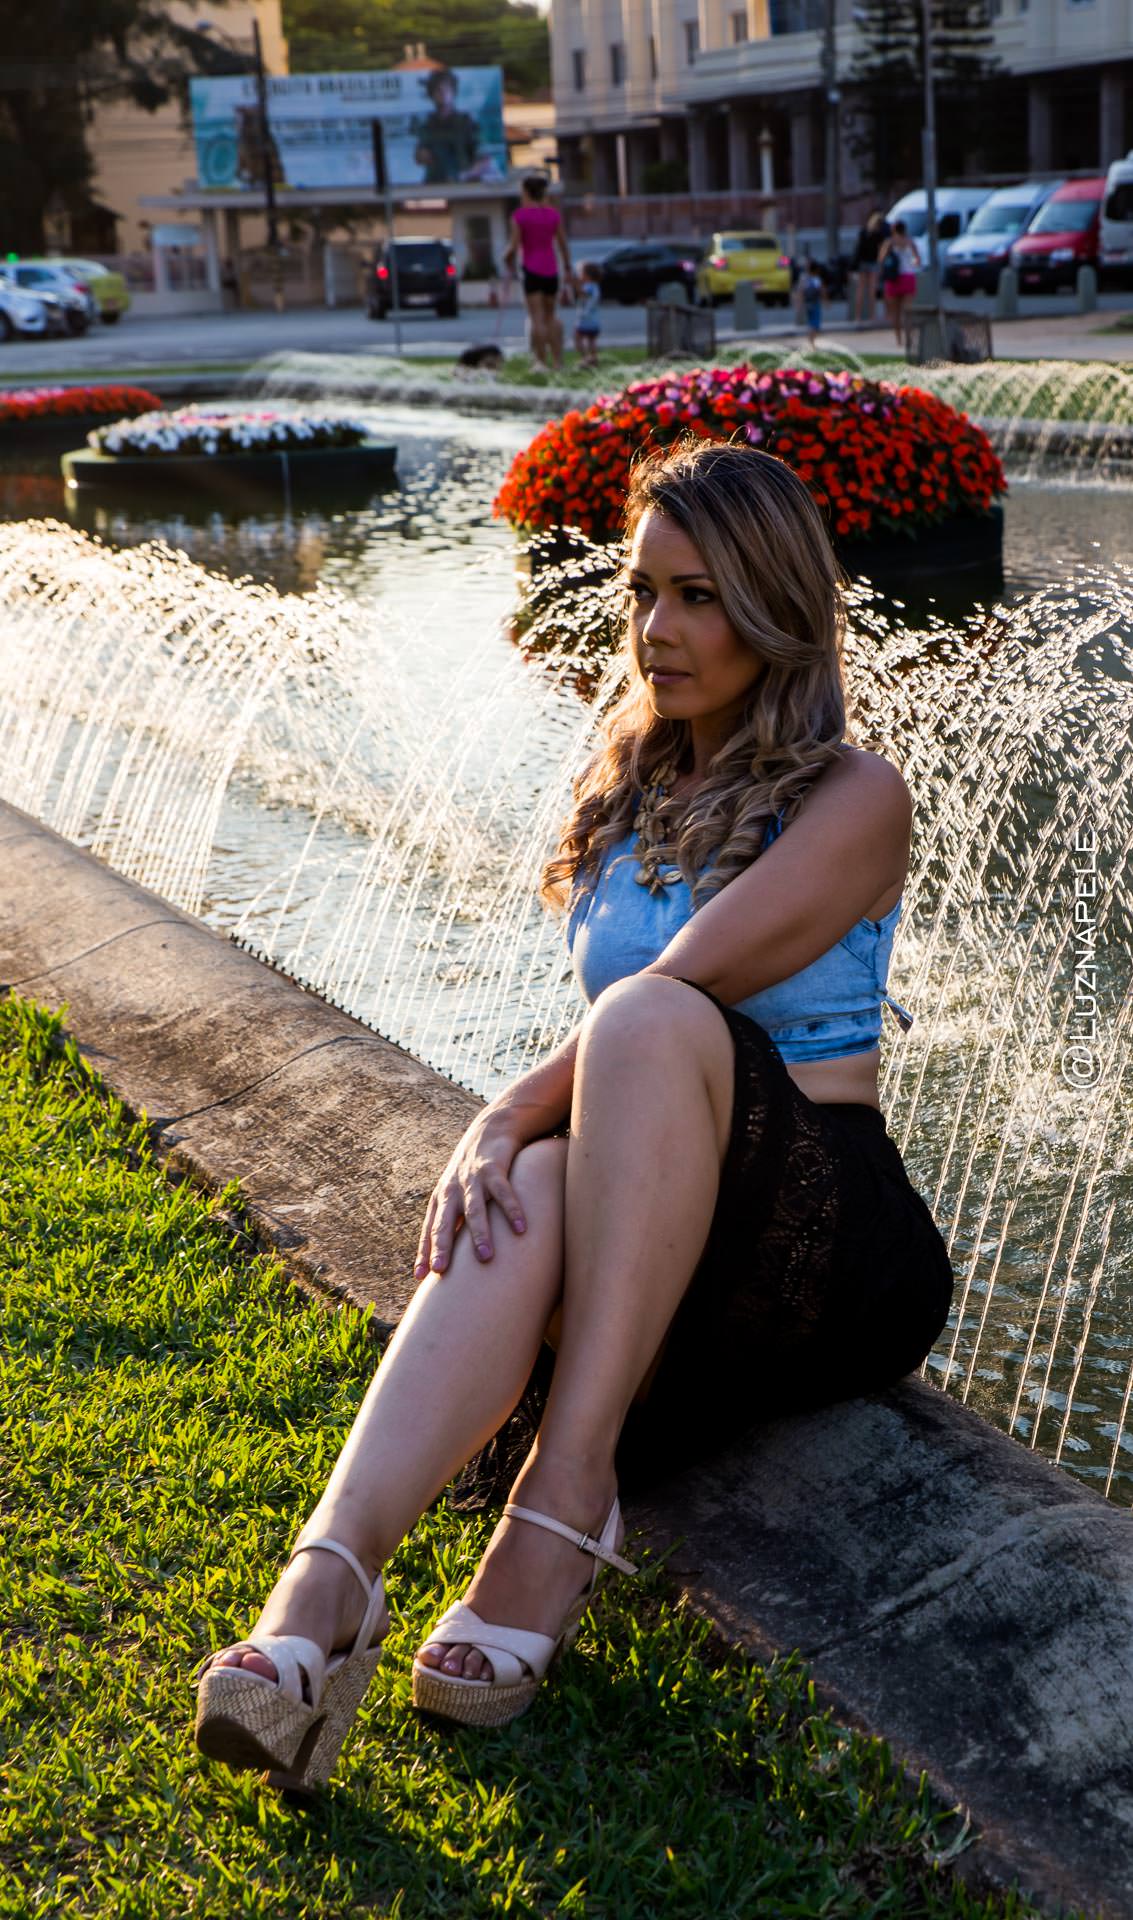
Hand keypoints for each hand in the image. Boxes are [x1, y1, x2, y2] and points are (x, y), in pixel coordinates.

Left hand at [414, 1108, 528, 1277]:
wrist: (490, 1129)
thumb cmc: (472, 1171)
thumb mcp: (457, 1193)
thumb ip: (453, 1221)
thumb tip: (449, 1256)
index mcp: (441, 1198)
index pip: (430, 1229)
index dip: (425, 1251)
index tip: (421, 1276)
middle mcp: (453, 1189)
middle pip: (445, 1221)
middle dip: (442, 1246)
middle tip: (441, 1271)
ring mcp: (473, 1178)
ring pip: (474, 1209)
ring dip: (479, 1233)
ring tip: (485, 1258)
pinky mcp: (495, 1168)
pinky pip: (504, 1192)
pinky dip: (512, 1210)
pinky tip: (520, 1229)